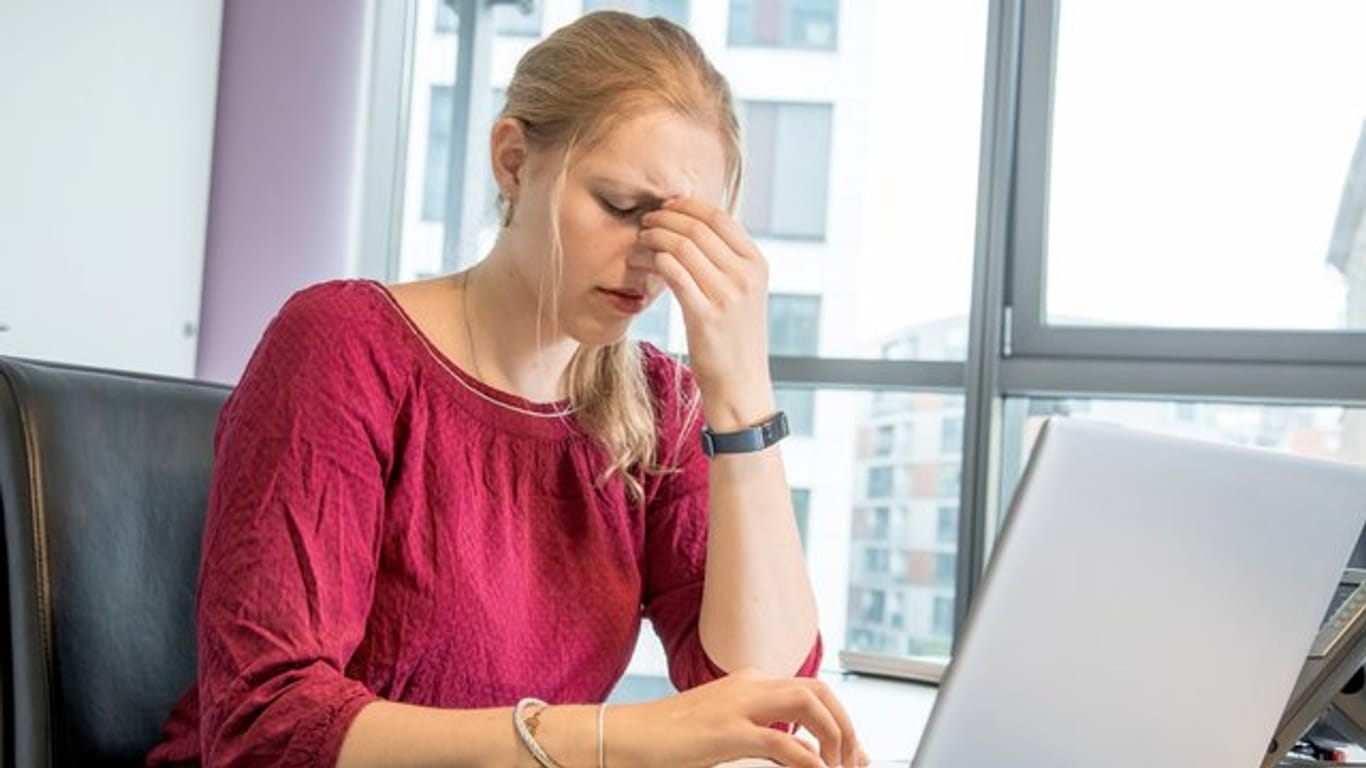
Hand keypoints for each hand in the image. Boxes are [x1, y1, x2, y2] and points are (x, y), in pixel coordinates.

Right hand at [610, 669, 869, 766]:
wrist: (622, 738)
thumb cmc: (667, 740)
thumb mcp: (726, 734)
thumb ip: (767, 736)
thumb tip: (806, 752)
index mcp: (748, 683)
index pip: (810, 688)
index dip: (839, 717)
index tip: (850, 751)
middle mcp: (747, 684)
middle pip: (818, 688)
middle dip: (845, 723)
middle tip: (852, 760)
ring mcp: (736, 704)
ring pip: (808, 702)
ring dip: (833, 734)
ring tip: (837, 766)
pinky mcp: (725, 731)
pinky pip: (781, 740)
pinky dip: (807, 758)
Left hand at [634, 198, 773, 429]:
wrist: (741, 384)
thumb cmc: (736, 339)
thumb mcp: (744, 294)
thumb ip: (728, 262)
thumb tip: (695, 230)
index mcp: (757, 264)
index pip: (720, 217)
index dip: (688, 206)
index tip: (666, 207)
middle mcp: (746, 276)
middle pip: (697, 227)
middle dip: (665, 218)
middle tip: (645, 222)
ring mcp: (727, 295)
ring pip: (681, 246)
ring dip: (654, 237)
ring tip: (638, 241)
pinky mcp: (704, 315)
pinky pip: (672, 272)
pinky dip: (652, 260)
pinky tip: (640, 263)